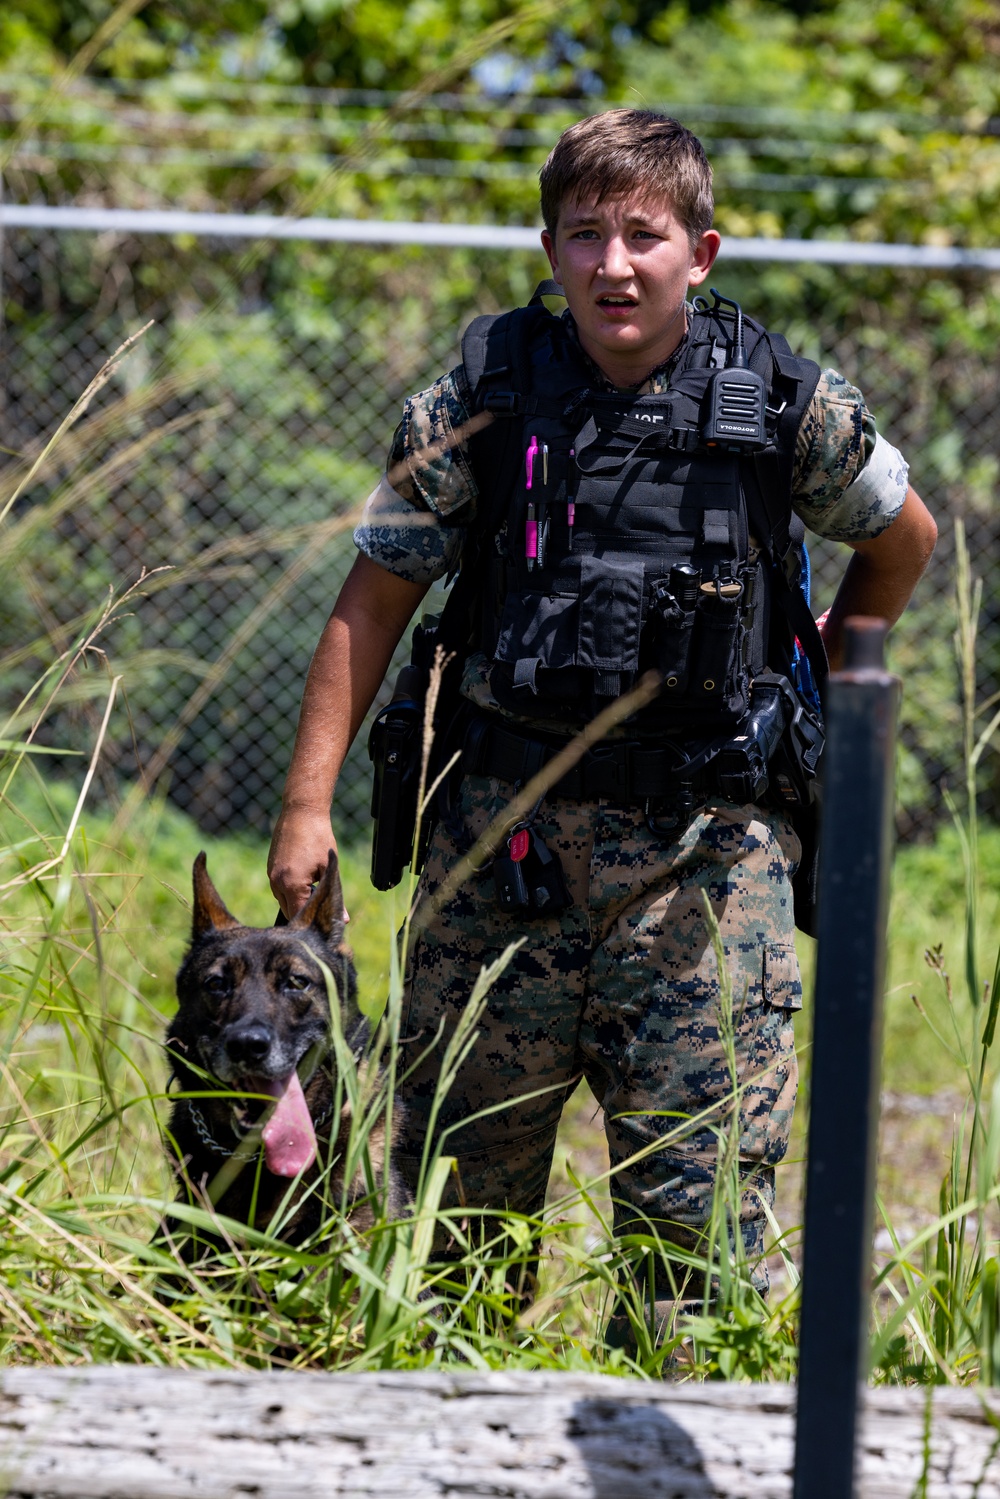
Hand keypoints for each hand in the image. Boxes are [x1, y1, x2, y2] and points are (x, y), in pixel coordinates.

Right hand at [268, 807, 348, 921]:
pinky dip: (291, 890)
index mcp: (291, 884)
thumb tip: (341, 919)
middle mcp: (276, 882)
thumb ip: (333, 894)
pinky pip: (279, 888)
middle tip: (322, 904)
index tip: (324, 920)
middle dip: (305, 912)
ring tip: (315, 887)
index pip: (299, 915)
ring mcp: (271, 874)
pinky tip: (306, 877)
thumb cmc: (318, 838)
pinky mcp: (270, 867)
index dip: (312, 920)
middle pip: (289, 911)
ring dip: (298, 900)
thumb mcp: (329, 868)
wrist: (301, 812)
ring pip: (283, 900)